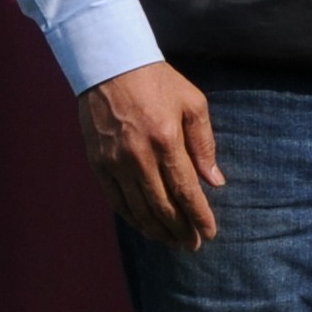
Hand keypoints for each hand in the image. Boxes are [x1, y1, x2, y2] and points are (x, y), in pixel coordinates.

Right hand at [78, 60, 221, 248]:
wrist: (110, 66)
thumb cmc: (158, 82)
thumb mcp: (193, 104)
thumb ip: (204, 144)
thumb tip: (214, 181)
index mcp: (166, 140)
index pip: (186, 190)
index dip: (199, 216)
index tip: (210, 233)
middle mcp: (138, 156)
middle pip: (162, 206)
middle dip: (180, 230)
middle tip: (193, 245)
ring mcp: (114, 162)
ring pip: (137, 208)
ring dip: (157, 230)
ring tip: (173, 242)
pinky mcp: (97, 163)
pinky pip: (115, 200)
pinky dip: (132, 218)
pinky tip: (145, 226)